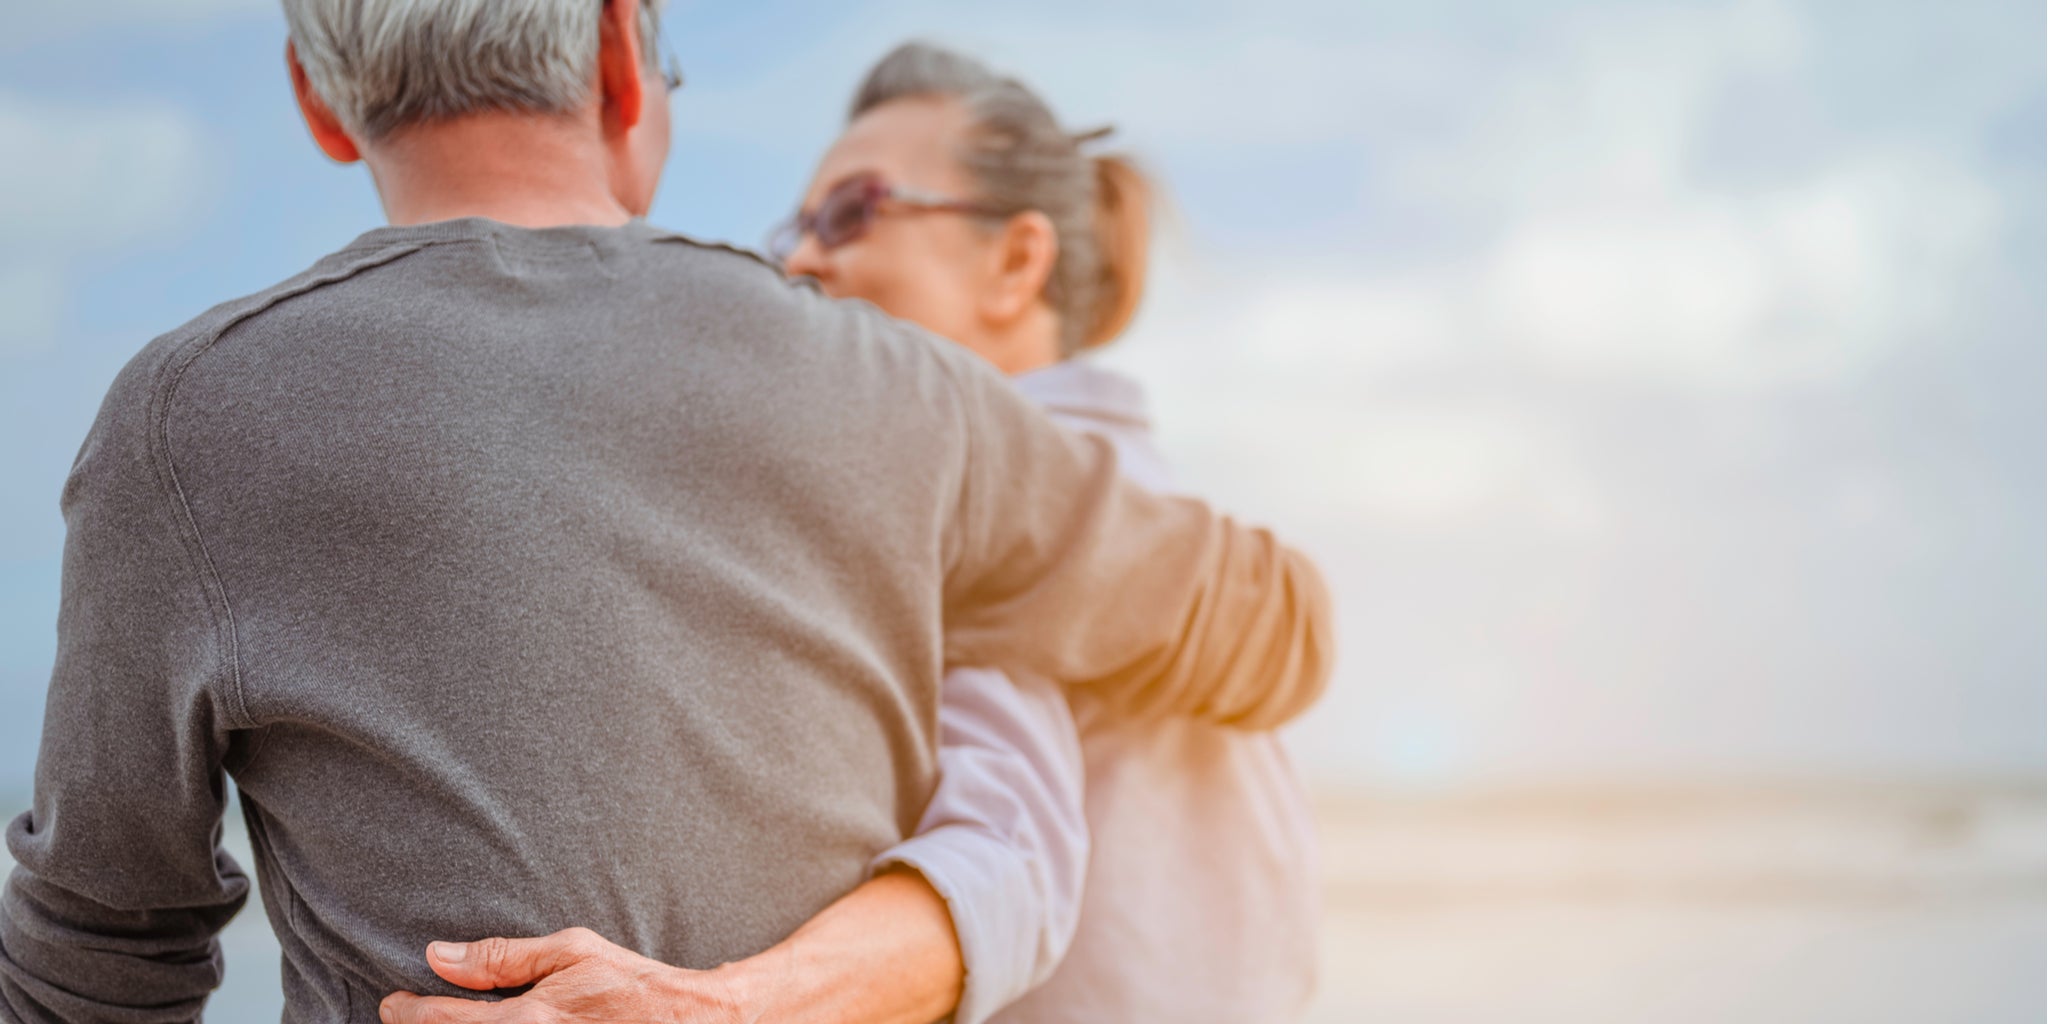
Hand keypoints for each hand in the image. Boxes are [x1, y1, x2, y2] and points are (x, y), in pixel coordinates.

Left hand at [379, 927, 751, 1023]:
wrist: (684, 1020)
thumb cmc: (629, 982)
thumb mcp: (571, 950)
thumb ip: (502, 956)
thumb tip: (438, 956)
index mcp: (527, 1019)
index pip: (443, 1022)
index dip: (407, 1012)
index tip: (392, 1003)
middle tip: (407, 1016)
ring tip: (442, 1023)